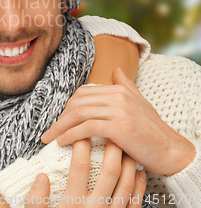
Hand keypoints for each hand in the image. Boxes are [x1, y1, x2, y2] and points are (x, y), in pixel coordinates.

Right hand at [24, 139, 145, 206]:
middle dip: (110, 148)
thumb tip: (42, 176)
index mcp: (72, 204)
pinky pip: (135, 203)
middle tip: (109, 130)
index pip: (79, 166)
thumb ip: (34, 199)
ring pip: (126, 184)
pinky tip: (138, 172)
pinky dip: (139, 185)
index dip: (80, 144)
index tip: (79, 129)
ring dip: (128, 163)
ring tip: (125, 146)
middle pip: (109, 172)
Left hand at [41, 67, 194, 175]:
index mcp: (119, 89)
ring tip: (49, 138)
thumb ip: (125, 86)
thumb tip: (115, 70)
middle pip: (77, 102)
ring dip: (60, 127)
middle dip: (60, 117)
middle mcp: (118, 96)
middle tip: (48, 132)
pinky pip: (87, 128)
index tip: (58, 121)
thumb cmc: (153, 131)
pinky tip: (62, 142)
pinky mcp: (120, 127)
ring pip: (79, 114)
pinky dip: (71, 134)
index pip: (82, 94)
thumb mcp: (139, 103)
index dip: (67, 107)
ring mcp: (119, 110)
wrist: (172, 151)